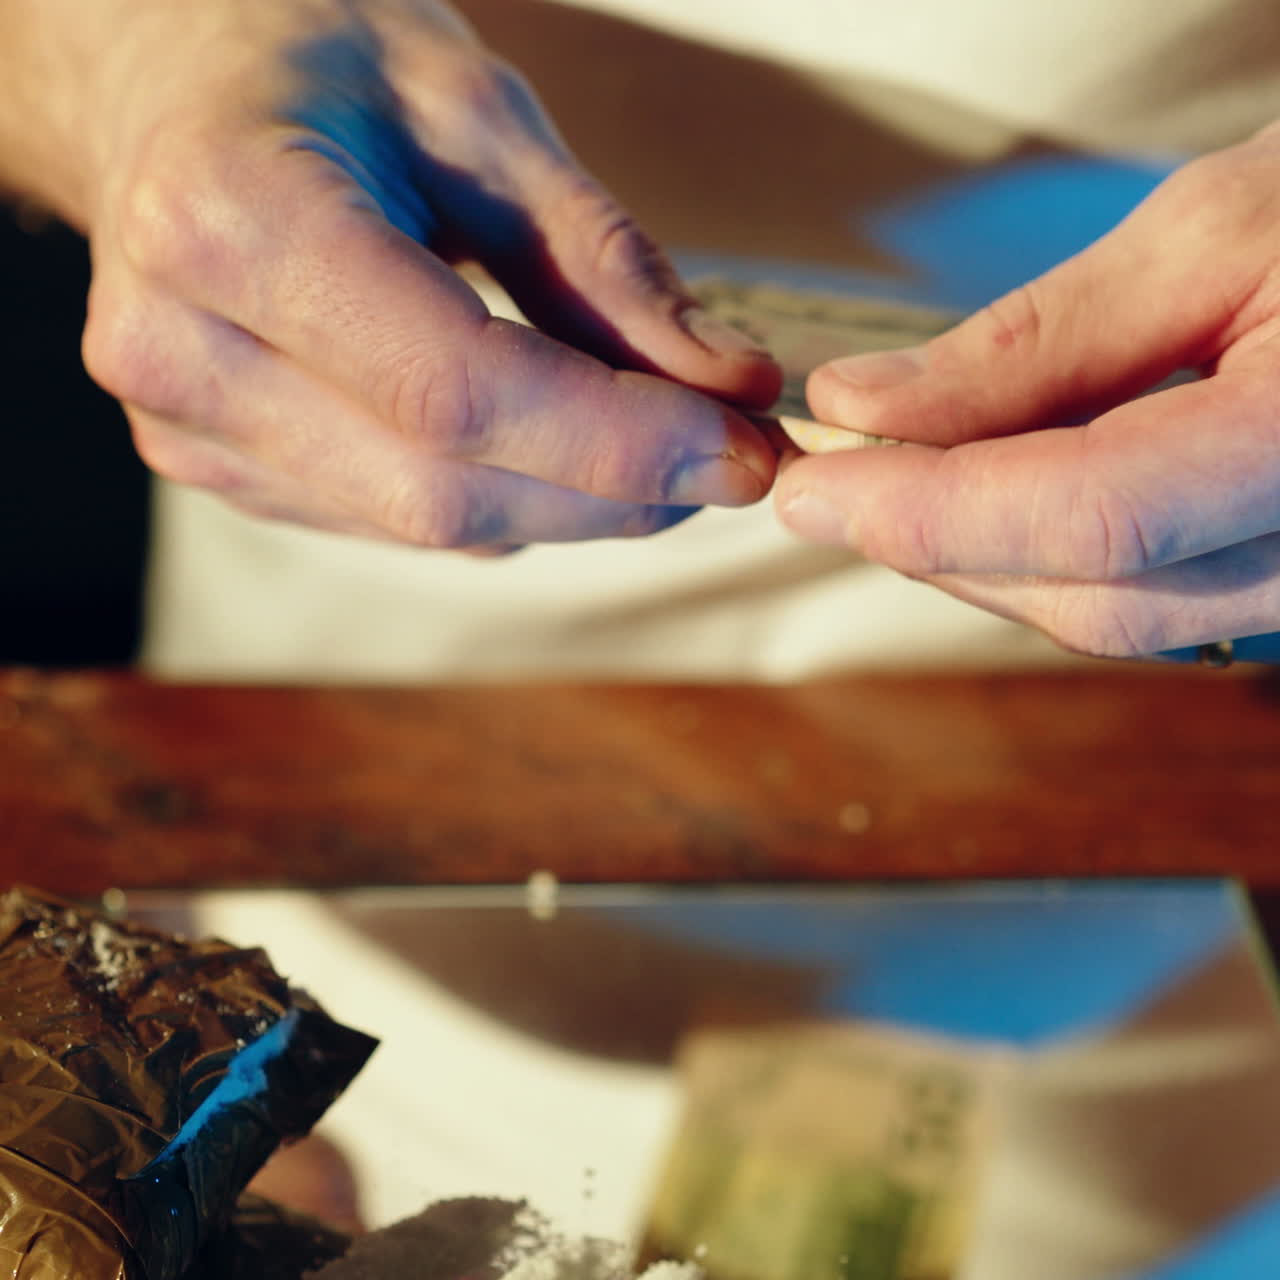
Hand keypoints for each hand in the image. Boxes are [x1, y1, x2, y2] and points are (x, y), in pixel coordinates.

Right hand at [30, 0, 779, 548]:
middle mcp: (180, 347)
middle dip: (613, 492)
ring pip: (427, 523)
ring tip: (658, 443)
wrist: (165, 78)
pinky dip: (504, 498)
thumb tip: (731, 386)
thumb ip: (603, 261)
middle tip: (732, 460)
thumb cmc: (316, 57)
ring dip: (571, 504)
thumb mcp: (477, 114)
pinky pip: (397, 522)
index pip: (453, 390)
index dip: (616, 442)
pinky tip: (553, 445)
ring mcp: (189, 429)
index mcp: (229, 219)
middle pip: (442, 488)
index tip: (744, 449)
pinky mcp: (221, 469)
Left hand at [775, 125, 1279, 660]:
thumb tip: (865, 408)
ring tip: (889, 476)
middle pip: (1086, 593)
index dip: (931, 512)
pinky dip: (1033, 553)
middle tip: (829, 477)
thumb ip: (1032, 343)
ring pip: (1103, 615)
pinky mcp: (1278, 581)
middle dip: (932, 541)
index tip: (810, 484)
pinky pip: (1137, 598)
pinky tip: (978, 492)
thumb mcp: (1212, 231)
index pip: (1095, 519)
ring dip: (972, 555)